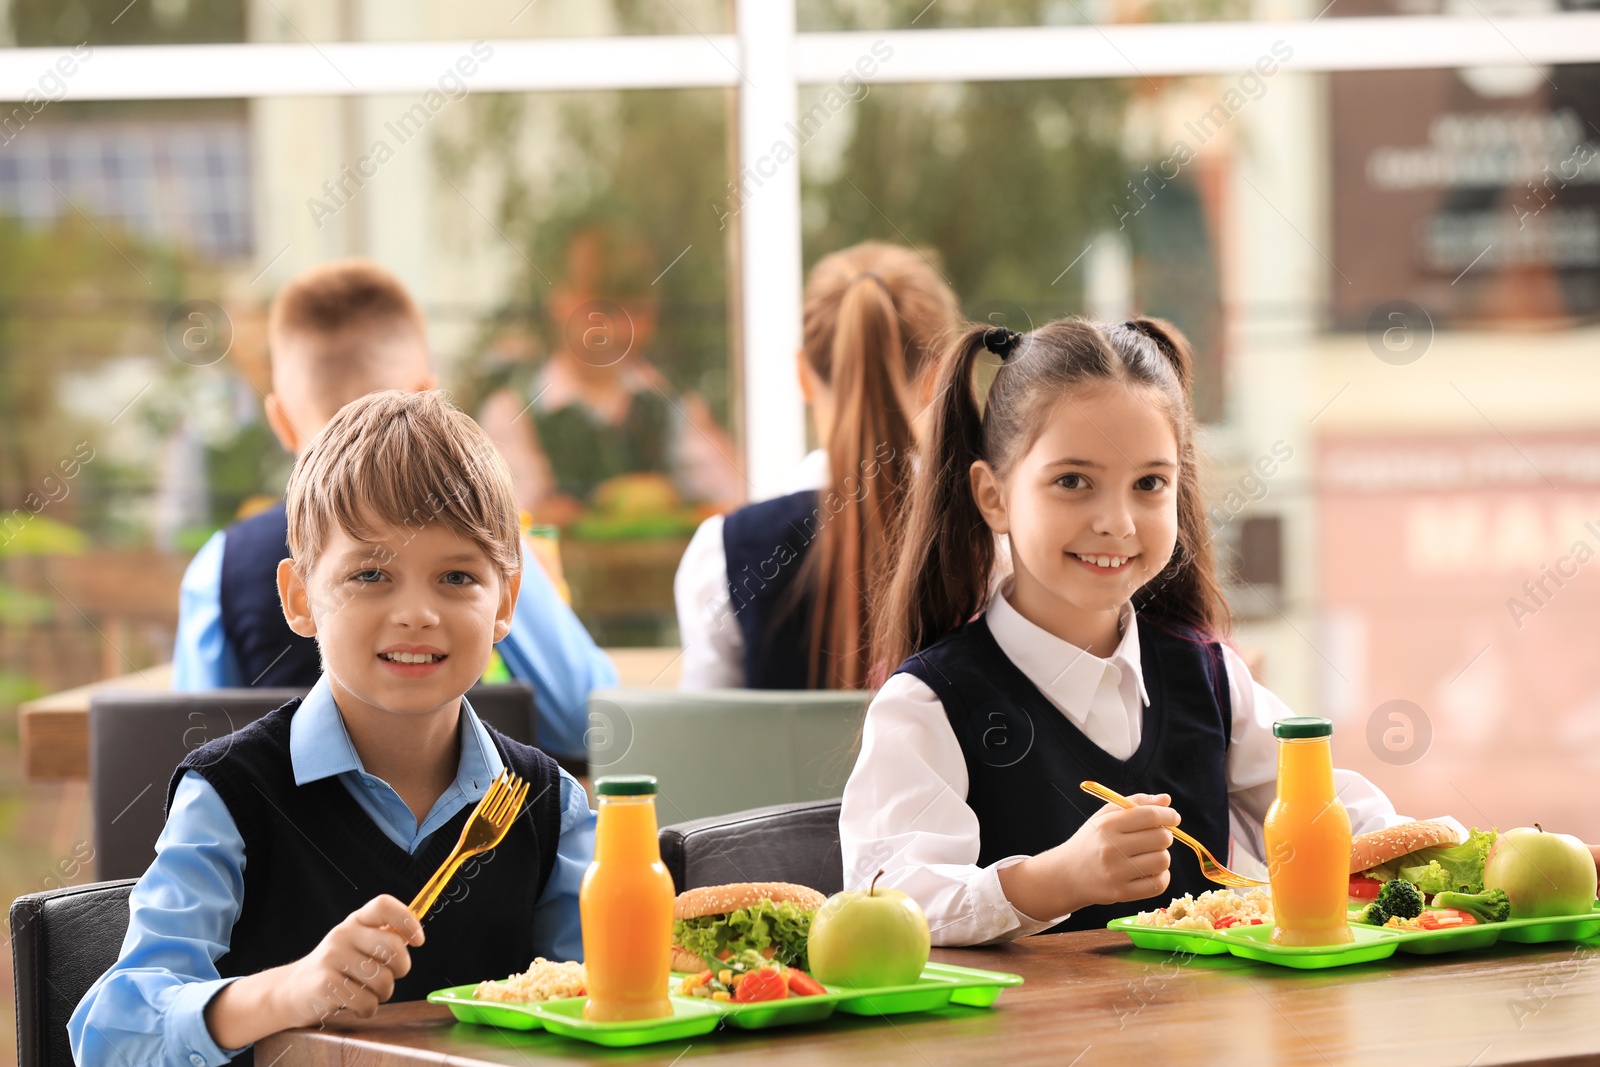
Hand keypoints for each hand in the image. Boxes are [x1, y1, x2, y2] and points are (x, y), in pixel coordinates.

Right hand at [276, 894, 423, 1024]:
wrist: (291, 990)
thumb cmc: (336, 967)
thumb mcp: (356, 944)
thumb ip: (384, 936)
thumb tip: (416, 933)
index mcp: (355, 920)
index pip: (384, 905)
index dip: (407, 921)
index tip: (418, 940)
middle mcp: (343, 934)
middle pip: (393, 947)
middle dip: (402, 968)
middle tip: (391, 976)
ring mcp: (332, 958)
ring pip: (383, 980)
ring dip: (384, 994)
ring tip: (369, 993)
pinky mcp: (325, 985)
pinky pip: (366, 1002)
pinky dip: (368, 1009)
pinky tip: (357, 1006)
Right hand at [999, 793, 1179, 920]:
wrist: (1067, 874)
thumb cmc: (1091, 841)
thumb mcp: (1105, 816)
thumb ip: (1136, 803)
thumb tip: (1166, 800)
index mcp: (1107, 825)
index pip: (1149, 815)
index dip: (1168, 814)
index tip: (1173, 817)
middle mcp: (1111, 848)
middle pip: (1161, 838)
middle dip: (1165, 835)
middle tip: (1155, 838)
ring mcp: (1116, 873)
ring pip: (1163, 861)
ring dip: (1162, 857)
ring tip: (1149, 855)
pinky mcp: (1122, 893)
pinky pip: (1158, 884)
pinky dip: (1161, 877)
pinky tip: (1149, 872)